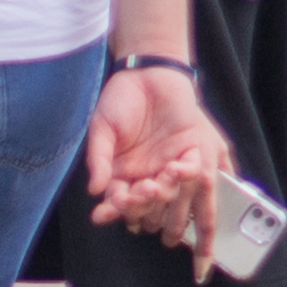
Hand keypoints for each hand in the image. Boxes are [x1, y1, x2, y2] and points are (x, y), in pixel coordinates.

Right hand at [86, 64, 222, 254]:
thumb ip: (99, 158)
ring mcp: (168, 164)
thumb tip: (94, 190)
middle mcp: (147, 175)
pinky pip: (191, 170)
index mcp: (123, 173)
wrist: (145, 71)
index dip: (110, 209)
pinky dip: (185, 174)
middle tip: (130, 197)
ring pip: (168, 192)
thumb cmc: (119, 99)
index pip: (117, 199)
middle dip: (137, 204)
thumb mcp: (102, 127)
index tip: (101, 215)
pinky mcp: (190, 150)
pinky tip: (173, 169)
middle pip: (144, 203)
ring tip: (152, 186)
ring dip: (161, 194)